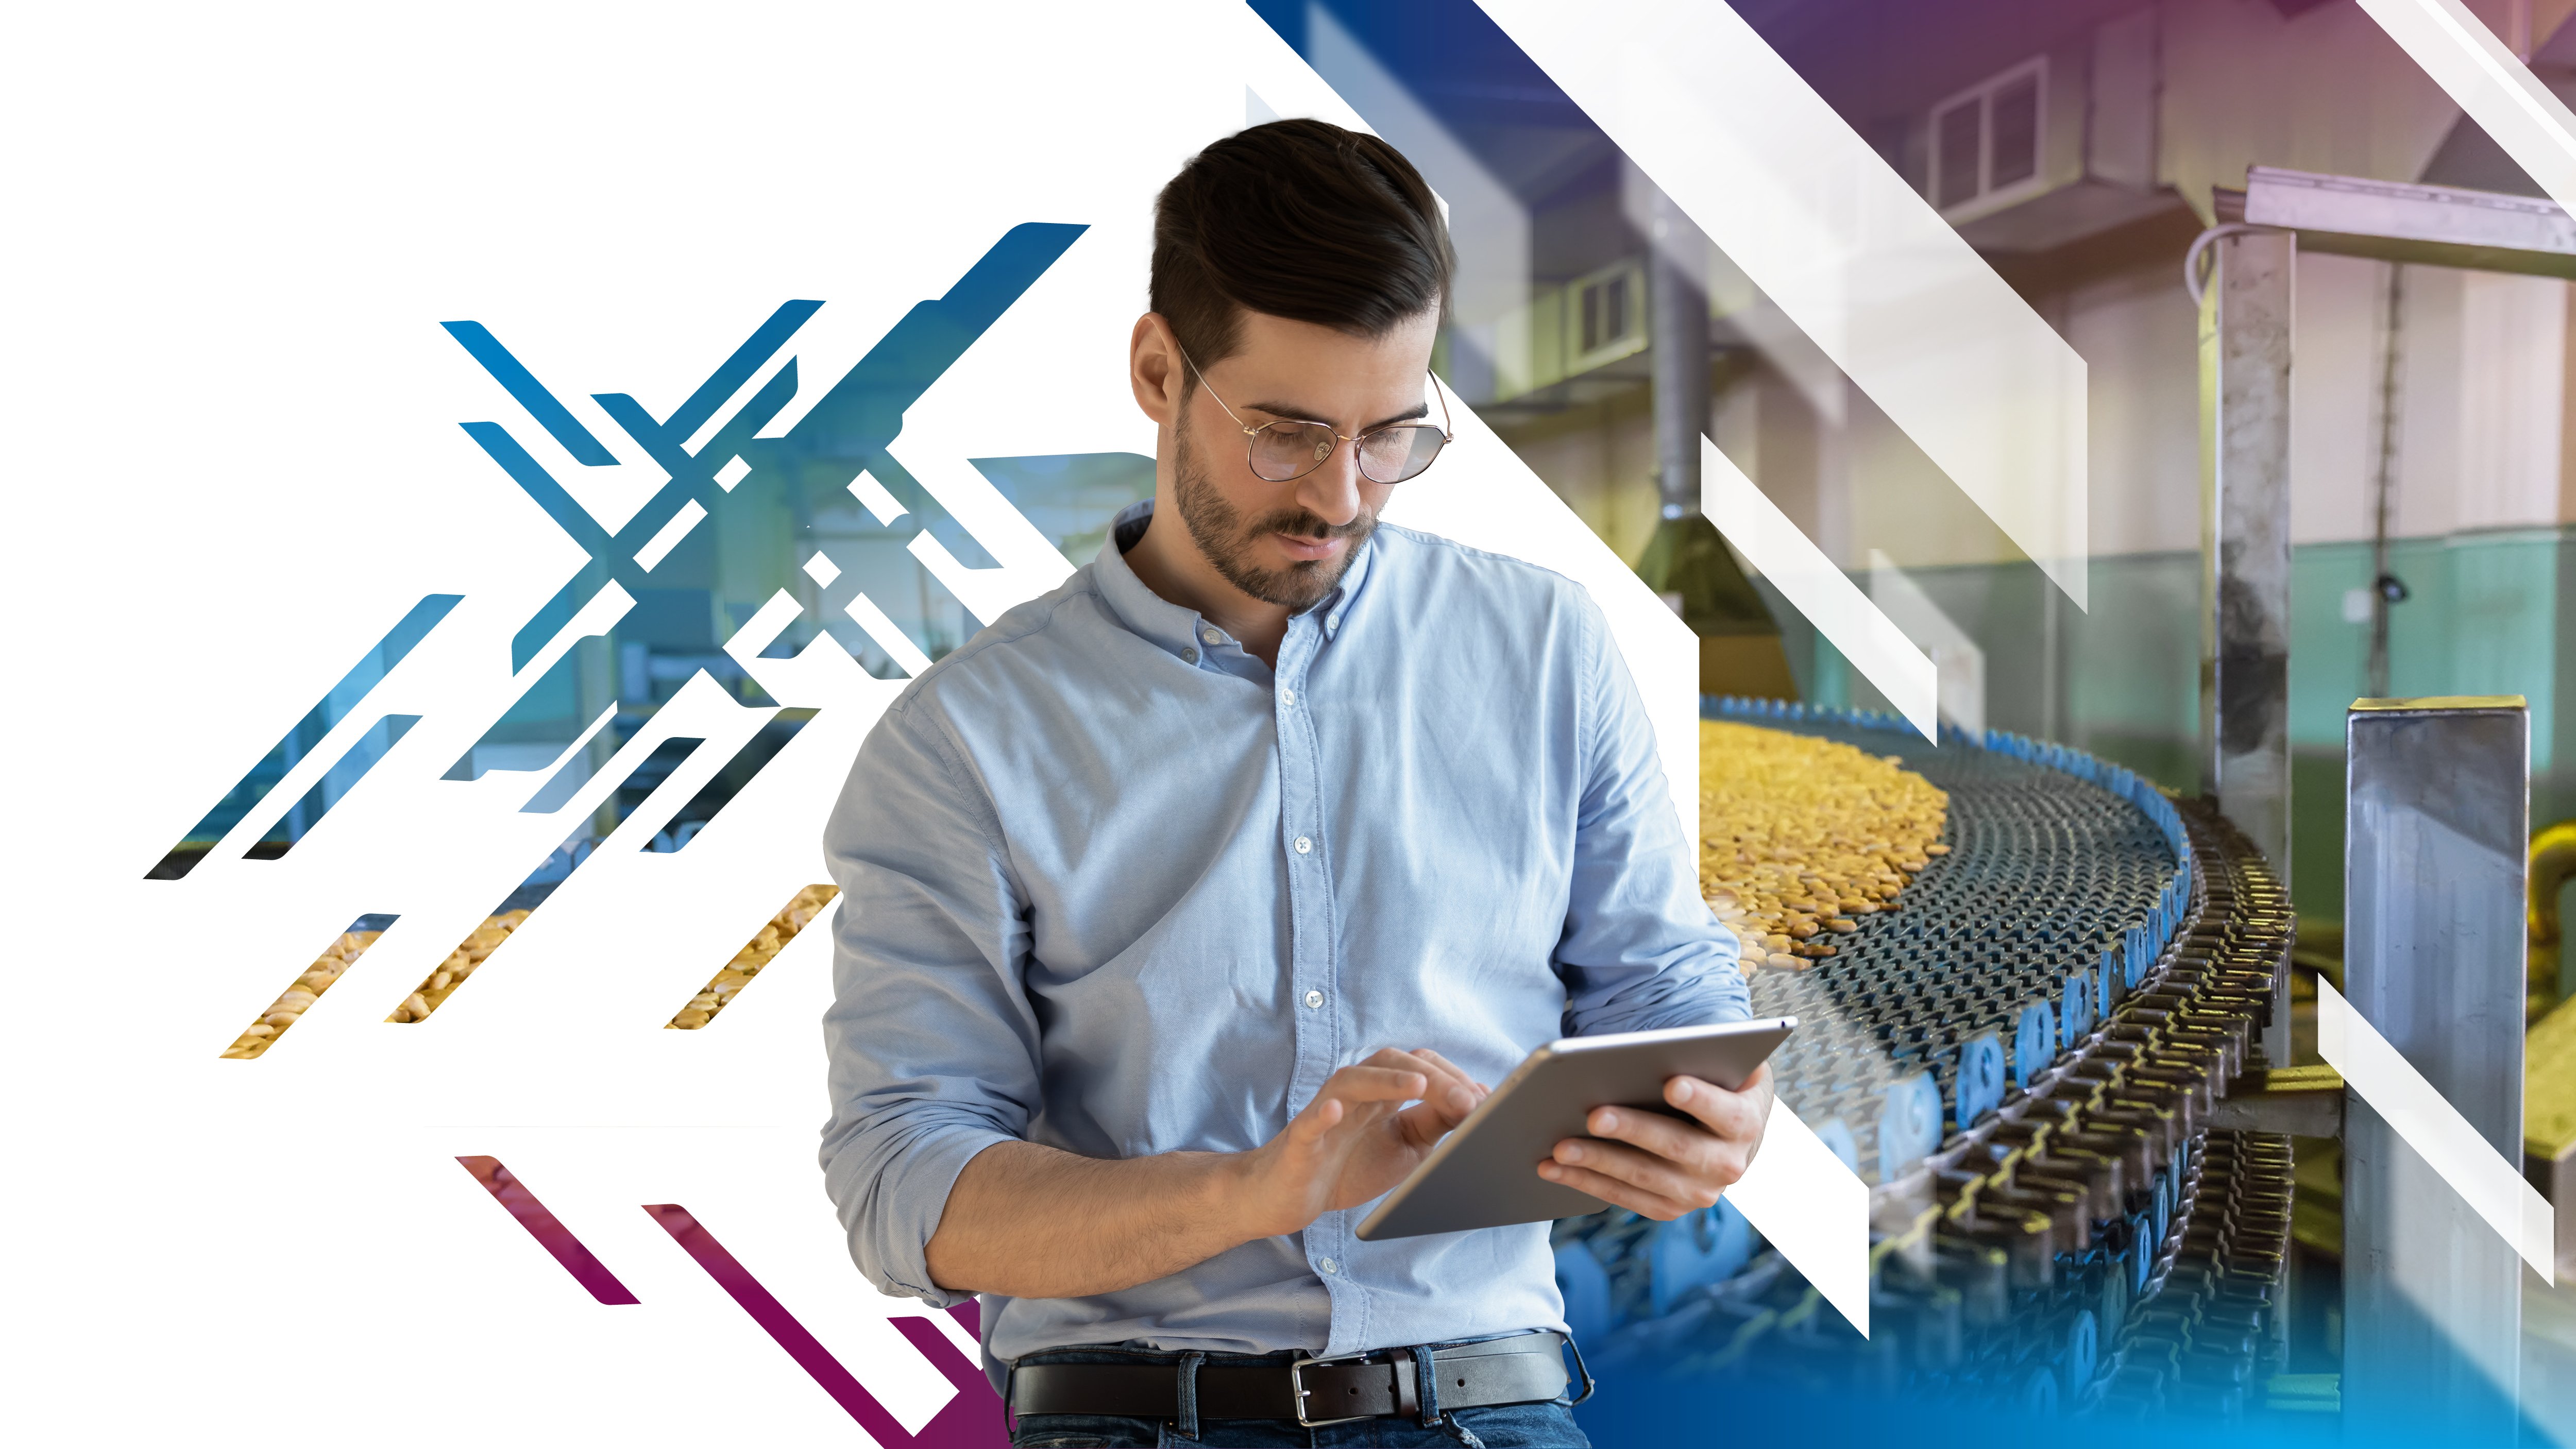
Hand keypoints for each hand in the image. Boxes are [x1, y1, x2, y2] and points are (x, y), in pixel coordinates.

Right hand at [1229, 1048, 1488, 1239]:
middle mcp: (1354, 1093)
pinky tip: (1336, 1110)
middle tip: (1469, 1101)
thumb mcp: (1407, 1146)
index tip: (1485, 1101)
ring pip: (1352, 1081)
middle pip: (1391, 1063)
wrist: (1291, 1196)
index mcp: (1381, 1091)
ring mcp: (1325, 1112)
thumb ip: (1437, 1122)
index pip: (1419, 1067)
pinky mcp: (1301, 1139)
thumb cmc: (1348, 1166)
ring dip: (1386, 1081)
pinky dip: (1322, 1114)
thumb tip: (1479, 1099)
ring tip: (1418, 1085)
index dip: (1453, 1079)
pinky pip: (1309, 1122)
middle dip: (1434, 1079)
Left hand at [1535, 1062, 1773, 1218]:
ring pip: (1644, 1177)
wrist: (1728, 1132)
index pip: (1728, 1112)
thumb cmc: (1713, 1081)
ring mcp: (1698, 1192)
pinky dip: (1586, 1181)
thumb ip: (1698, 1057)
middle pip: (1678, 1148)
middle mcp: (1728, 1165)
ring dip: (1598, 1162)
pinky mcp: (1669, 1207)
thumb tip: (1652, 1052)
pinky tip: (1553, 1167)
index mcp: (1746, 1122)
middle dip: (1632, 1131)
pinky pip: (1624, 1196)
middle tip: (1593, 1116)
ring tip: (1560, 1146)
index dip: (1702, 1099)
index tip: (1672, 1084)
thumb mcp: (1720, 1063)